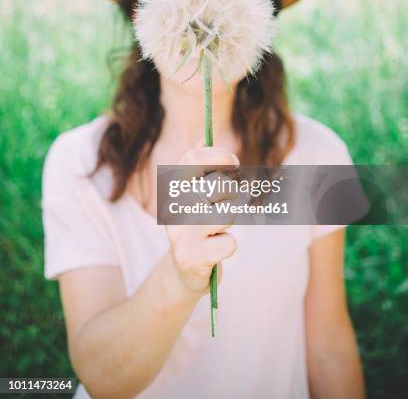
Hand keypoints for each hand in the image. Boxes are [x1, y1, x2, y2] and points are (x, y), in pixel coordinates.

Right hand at [166, 145, 239, 294]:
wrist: (182, 272)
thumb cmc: (195, 226)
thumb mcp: (193, 195)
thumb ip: (197, 168)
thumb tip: (203, 139)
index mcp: (172, 188)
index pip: (193, 159)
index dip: (218, 156)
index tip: (233, 162)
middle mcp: (172, 207)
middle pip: (220, 186)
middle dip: (230, 196)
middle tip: (222, 205)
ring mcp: (180, 233)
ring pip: (228, 214)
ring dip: (229, 222)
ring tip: (215, 230)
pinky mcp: (192, 257)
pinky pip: (230, 243)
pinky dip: (228, 246)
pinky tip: (214, 250)